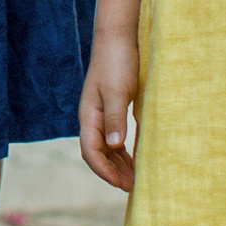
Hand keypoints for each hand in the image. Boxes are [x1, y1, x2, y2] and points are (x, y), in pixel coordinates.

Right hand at [80, 29, 139, 191]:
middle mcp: (92, 118)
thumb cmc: (117, 62)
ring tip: (136, 179)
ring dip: (119, 165)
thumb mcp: (118, 91)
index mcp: (89, 115)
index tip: (122, 184)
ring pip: (107, 148)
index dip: (104, 171)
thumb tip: (114, 146)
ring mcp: (101, 114)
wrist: (117, 38)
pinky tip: (135, 159)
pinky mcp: (112, 109)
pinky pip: (114, 138)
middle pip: (98, 154)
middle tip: (133, 187)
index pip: (91, 151)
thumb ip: (116, 118)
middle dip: (113, 173)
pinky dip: (123, 152)